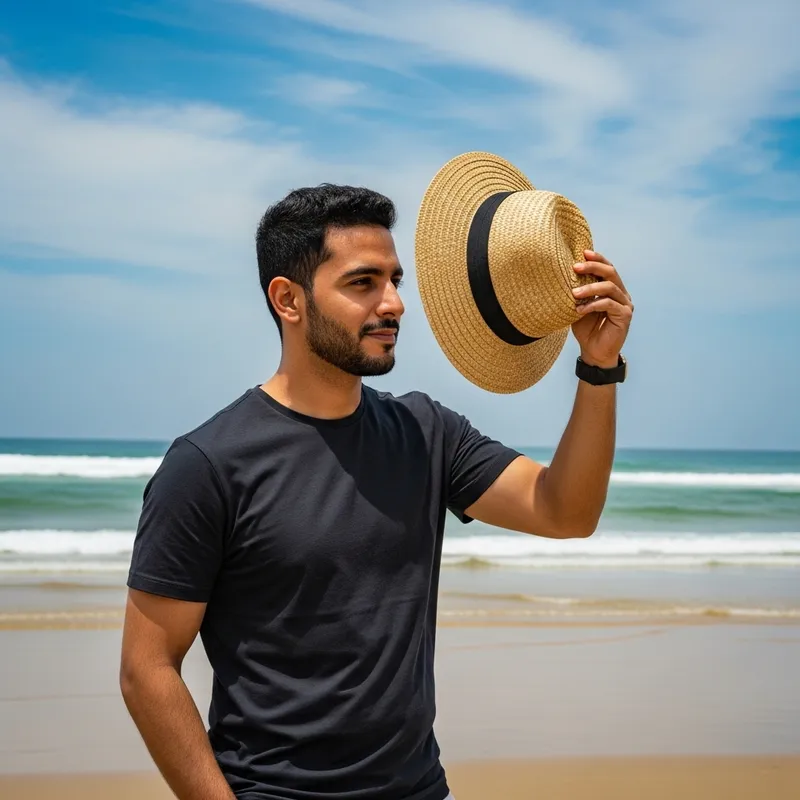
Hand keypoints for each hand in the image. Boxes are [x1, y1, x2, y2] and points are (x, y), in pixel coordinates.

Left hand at [571, 250, 632, 368]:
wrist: (594, 352)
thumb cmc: (586, 329)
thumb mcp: (579, 306)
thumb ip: (578, 292)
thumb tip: (562, 274)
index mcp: (612, 289)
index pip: (607, 268)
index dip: (597, 259)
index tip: (582, 252)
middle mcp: (621, 294)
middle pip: (611, 273)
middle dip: (593, 267)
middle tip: (575, 267)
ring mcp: (625, 304)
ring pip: (609, 287)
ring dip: (589, 288)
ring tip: (573, 293)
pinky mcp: (625, 315)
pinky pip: (608, 304)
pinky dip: (592, 304)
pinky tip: (579, 310)